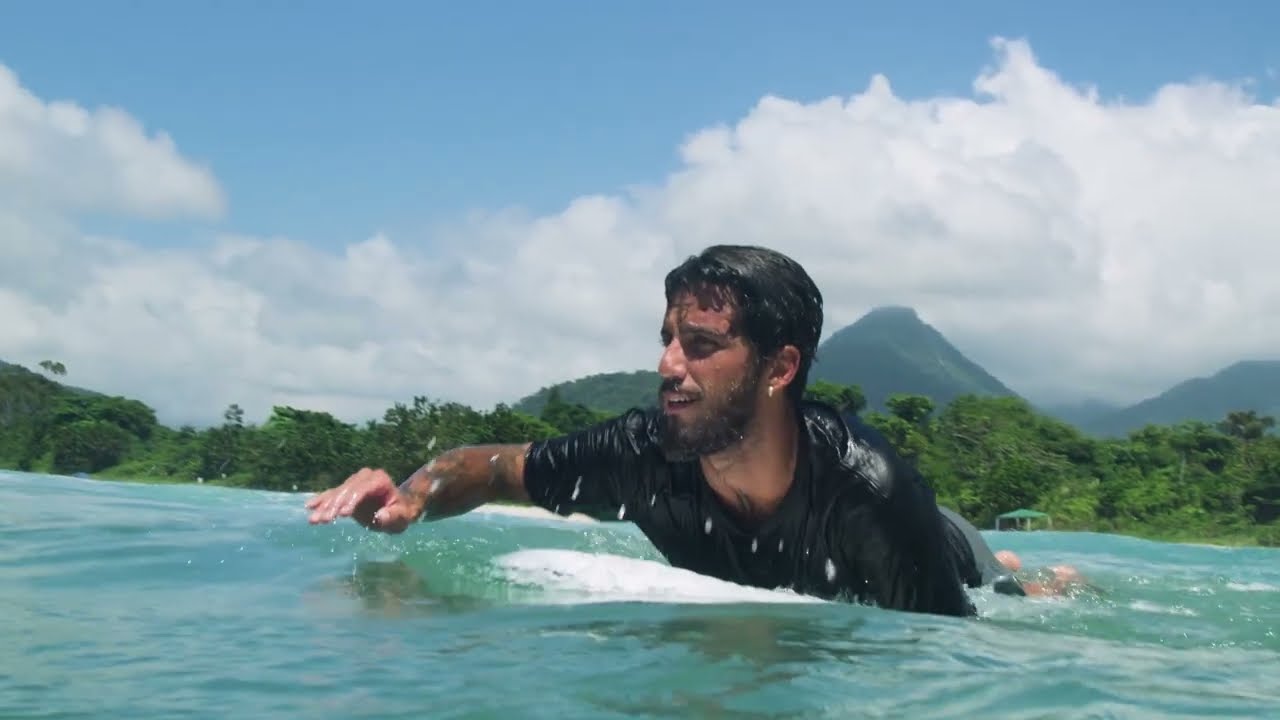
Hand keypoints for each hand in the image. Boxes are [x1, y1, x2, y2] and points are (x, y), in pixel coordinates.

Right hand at [305, 468, 421, 533]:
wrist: (397, 508)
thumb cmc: (401, 513)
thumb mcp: (402, 518)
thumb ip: (392, 517)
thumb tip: (381, 516)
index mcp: (379, 480)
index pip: (362, 489)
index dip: (352, 501)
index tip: (342, 514)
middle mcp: (365, 476)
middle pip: (346, 490)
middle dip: (334, 506)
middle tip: (323, 520)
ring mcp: (354, 481)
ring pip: (336, 493)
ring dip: (324, 506)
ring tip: (314, 520)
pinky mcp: (346, 489)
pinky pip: (331, 494)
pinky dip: (321, 500)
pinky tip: (309, 506)